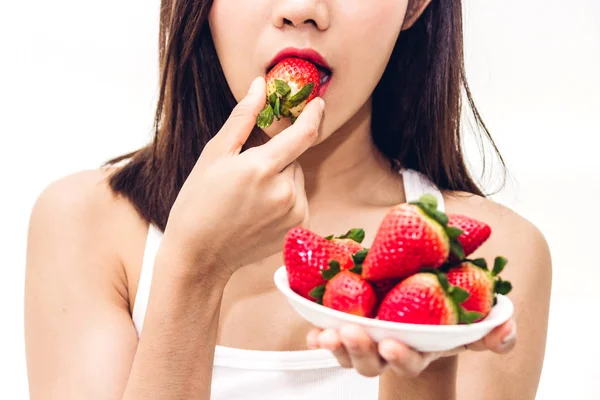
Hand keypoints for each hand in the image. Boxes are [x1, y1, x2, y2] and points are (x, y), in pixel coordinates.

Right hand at [163, 76, 324, 281]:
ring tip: (250, 196)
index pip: (304, 134)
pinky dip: (285, 198)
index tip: (318, 102)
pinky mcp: (298, 229)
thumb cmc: (199, 201)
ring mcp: (294, 214)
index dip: (314, 114)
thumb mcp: (215, 154)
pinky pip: (299, 199)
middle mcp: (285, 192)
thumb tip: (261, 84)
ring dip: (281, 178)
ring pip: (297, 179)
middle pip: (294, 158)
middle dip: (277, 157)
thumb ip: (243, 117)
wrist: (200, 254)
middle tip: (247, 173)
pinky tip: (259, 211)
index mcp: (262, 168)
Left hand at [306, 319, 516, 377]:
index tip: (393, 345)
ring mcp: (367, 340)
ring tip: (327, 333)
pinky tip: (313, 330)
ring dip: (336, 345)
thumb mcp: (473, 319)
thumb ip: (493, 329)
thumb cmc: (447, 314)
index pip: (410, 362)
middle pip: (373, 362)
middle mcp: (390, 350)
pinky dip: (319, 336)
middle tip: (352, 333)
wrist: (422, 299)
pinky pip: (329, 335)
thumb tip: (504, 331)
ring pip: (348, 352)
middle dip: (361, 352)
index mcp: (419, 350)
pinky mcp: (347, 324)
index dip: (402, 358)